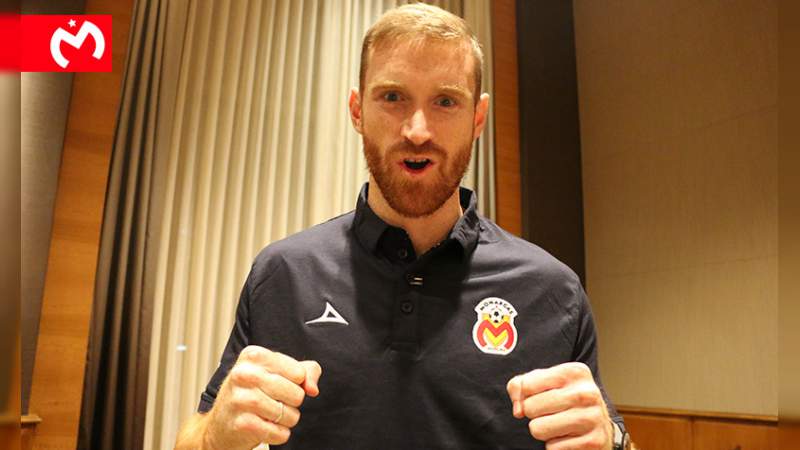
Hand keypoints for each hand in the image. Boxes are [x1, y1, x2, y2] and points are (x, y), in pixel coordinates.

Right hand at [203, 345, 322, 449]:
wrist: (221, 424)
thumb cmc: (254, 393)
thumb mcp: (279, 372)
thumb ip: (306, 371)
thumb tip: (312, 389)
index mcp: (253, 355)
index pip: (299, 373)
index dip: (296, 384)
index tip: (280, 385)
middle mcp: (243, 374)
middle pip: (296, 394)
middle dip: (293, 403)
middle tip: (276, 402)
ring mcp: (240, 399)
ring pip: (288, 414)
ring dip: (287, 419)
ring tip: (271, 415)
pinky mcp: (241, 424)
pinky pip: (279, 433)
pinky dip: (279, 434)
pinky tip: (266, 427)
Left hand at [507, 362, 612, 449]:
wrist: (599, 425)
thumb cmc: (564, 400)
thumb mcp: (544, 383)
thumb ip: (520, 386)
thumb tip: (519, 410)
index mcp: (575, 372)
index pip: (527, 386)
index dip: (525, 396)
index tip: (540, 397)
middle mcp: (586, 393)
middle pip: (530, 408)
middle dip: (534, 414)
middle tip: (550, 413)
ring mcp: (592, 418)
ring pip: (538, 429)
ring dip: (543, 431)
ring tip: (559, 425)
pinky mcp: (592, 442)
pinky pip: (552, 447)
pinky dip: (556, 445)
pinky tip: (569, 437)